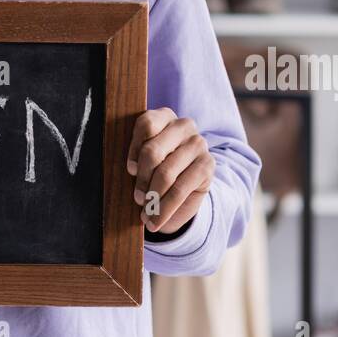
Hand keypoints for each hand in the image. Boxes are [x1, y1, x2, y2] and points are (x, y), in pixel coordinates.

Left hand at [126, 108, 214, 234]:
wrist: (182, 191)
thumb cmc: (154, 170)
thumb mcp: (142, 160)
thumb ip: (136, 156)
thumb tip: (131, 169)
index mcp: (164, 116)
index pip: (146, 125)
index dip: (134, 149)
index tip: (129, 170)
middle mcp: (184, 125)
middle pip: (153, 151)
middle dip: (142, 179)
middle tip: (137, 198)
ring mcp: (198, 144)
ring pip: (166, 173)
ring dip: (153, 198)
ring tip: (145, 214)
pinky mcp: (208, 165)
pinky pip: (180, 189)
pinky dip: (164, 209)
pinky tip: (156, 221)